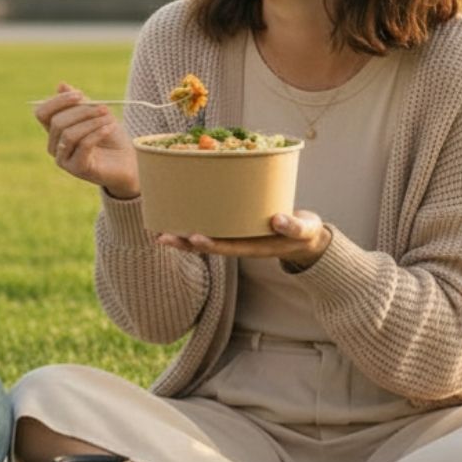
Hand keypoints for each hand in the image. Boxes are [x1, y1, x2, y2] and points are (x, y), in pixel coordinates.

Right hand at [35, 82, 140, 198]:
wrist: (127, 161)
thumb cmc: (111, 137)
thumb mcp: (96, 114)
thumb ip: (79, 102)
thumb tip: (61, 85)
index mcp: (55, 131)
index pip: (42, 113)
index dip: (57, 101)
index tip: (79, 95)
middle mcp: (55, 146)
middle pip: (57, 122)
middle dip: (82, 111)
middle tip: (104, 108)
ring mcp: (63, 159)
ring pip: (69, 134)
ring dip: (92, 123)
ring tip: (110, 119)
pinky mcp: (77, 169)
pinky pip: (83, 146)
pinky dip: (97, 134)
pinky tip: (110, 128)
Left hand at [156, 210, 331, 266]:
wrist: (304, 237)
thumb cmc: (304, 232)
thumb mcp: (305, 230)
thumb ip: (293, 227)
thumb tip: (279, 221)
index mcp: (255, 247)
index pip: (228, 247)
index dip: (210, 244)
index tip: (194, 237)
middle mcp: (240, 243)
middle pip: (208, 245)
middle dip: (185, 243)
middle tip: (162, 237)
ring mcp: (235, 237)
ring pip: (204, 238)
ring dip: (181, 236)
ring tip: (157, 231)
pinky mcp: (233, 226)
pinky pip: (210, 226)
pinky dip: (192, 221)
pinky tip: (174, 215)